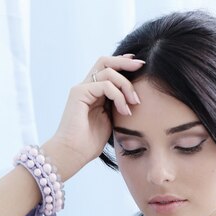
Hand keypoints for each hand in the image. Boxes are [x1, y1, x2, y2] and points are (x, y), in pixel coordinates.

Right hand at [45, 54, 144, 178]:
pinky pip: (104, 85)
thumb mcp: (111, 120)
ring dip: (126, 85)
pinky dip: (118, 96)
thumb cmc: (90, 142)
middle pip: (105, 62)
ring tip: (135, 103)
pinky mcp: (78, 94)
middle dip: (125, 62)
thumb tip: (135, 98)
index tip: (140, 66)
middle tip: (141, 66)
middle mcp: (86, 87)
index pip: (108, 69)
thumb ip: (118, 106)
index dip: (123, 64)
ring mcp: (81, 89)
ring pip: (108, 72)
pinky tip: (124, 111)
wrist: (74, 153)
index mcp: (93, 92)